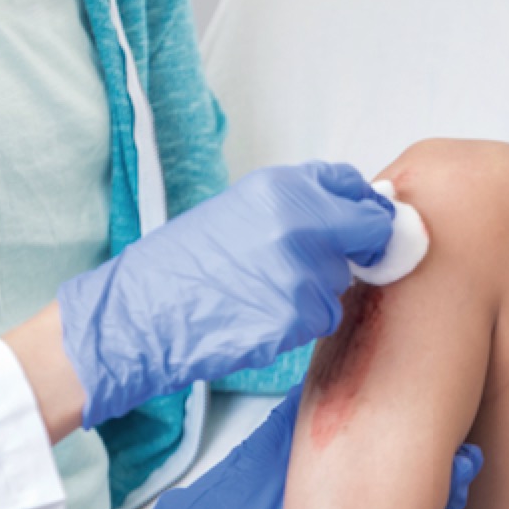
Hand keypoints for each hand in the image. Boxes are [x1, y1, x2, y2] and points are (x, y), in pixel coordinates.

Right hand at [59, 162, 394, 428]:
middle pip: (363, 235)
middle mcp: (300, 223)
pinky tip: (262, 316)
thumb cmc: (185, 263)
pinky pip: (322, 318)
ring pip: (341, 281)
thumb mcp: (239, 209)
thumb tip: (348, 213)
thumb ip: (297, 205)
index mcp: (283, 187)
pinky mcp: (298, 317)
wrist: (144, 312)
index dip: (363, 207)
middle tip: (313, 266)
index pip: (354, 187)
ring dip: (317, 290)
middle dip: (349, 251)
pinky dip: (301, 321)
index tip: (362, 223)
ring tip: (265, 292)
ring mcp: (302, 272)